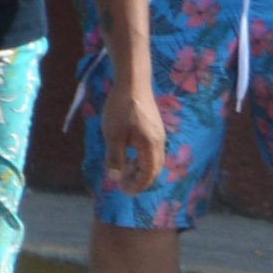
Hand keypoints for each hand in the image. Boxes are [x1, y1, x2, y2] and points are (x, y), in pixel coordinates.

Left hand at [95, 72, 166, 195]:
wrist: (133, 82)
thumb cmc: (121, 108)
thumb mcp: (113, 135)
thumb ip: (115, 158)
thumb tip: (115, 178)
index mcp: (150, 147)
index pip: (148, 175)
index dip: (136, 185)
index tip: (122, 190)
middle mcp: (159, 142)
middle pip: (154, 169)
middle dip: (140, 180)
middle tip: (124, 185)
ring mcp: (159, 134)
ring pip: (154, 159)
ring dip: (141, 169)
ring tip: (125, 170)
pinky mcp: (155, 127)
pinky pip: (152, 150)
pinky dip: (142, 158)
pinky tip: (129, 153)